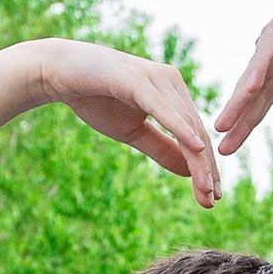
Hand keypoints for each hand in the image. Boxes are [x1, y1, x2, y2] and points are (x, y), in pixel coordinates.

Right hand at [35, 41, 219, 203]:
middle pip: (197, 132)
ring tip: (206, 187)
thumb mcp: (133, 132)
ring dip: (198, 159)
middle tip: (212, 201)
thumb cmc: (96, 99)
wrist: (59, 72)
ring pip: (185, 124)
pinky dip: (180, 129)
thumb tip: (190, 171)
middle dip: (206, 169)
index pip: (196, 135)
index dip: (205, 167)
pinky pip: (163, 109)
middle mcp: (171, 82)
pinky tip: (196, 148)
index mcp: (173, 93)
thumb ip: (162, 148)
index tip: (212, 198)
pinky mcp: (138, 79)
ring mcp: (156, 78)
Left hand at [215, 0, 272, 153]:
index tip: (235, 144)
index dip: (253, 117)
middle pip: (260, 82)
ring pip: (260, 63)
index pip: (271, 90)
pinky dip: (260, 63)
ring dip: (242, 94)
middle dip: (241, 113)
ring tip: (225, 124)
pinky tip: (249, 88)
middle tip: (222, 144)